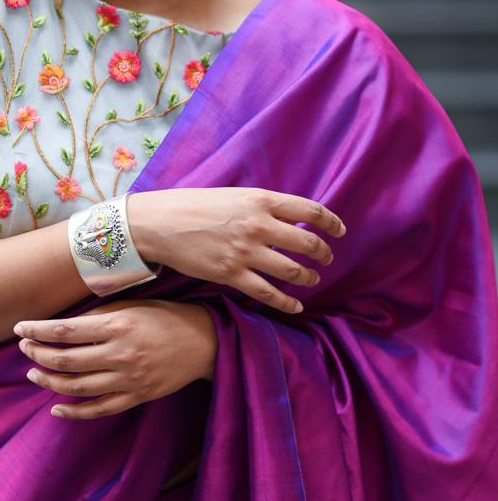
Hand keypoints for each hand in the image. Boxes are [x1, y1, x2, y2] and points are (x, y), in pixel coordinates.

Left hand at [14, 299, 216, 419]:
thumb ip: (99, 316)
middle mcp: (120, 354)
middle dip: (38, 354)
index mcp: (118, 325)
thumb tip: (64, 326)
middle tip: (23, 349)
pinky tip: (56, 407)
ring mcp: (128, 379)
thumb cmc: (165, 316)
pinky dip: (74, 412)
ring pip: (78, 387)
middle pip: (67, 359)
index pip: (66, 331)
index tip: (20, 328)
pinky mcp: (136, 397)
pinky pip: (99, 409)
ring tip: (34, 373)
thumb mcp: (132, 305)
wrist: (203, 342)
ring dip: (50, 382)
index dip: (38, 331)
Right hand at [127, 187, 346, 315]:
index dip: (331, 222)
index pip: (310, 210)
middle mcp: (258, 225)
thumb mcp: (234, 195)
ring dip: (308, 277)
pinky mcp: (231, 274)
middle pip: (307, 243)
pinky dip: (287, 302)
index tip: (339, 231)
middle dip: (323, 253)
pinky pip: (269, 293)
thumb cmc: (194, 205)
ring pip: (292, 271)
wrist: (161, 223)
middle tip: (326, 258)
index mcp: (260, 200)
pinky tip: (296, 306)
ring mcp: (246, 252)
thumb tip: (289, 220)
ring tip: (312, 279)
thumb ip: (262, 206)